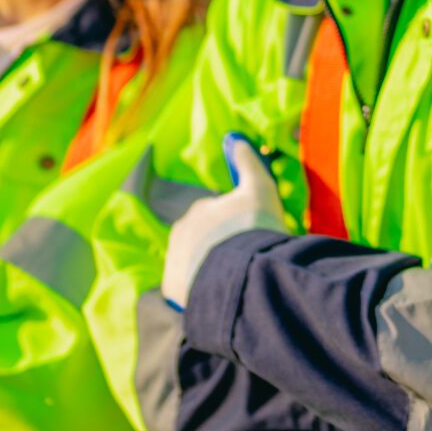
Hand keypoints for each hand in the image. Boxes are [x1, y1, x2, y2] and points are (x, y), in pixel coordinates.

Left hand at [160, 135, 287, 307]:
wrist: (242, 276)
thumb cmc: (252, 228)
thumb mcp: (259, 189)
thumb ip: (247, 162)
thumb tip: (233, 137)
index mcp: (199, 210)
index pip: (214, 213)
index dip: (234, 223)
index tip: (250, 234)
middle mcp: (180, 233)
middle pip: (200, 238)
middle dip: (217, 245)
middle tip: (243, 256)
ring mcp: (173, 263)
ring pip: (192, 262)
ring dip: (207, 267)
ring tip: (232, 278)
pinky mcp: (172, 291)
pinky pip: (185, 289)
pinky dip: (198, 290)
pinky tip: (219, 293)